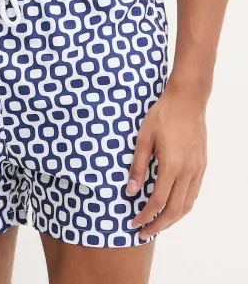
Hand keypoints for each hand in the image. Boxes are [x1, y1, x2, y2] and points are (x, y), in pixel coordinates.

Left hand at [127, 85, 206, 238]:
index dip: (145, 215)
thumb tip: (130, 190)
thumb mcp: (143, 138)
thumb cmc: (162, 115)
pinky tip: (172, 206)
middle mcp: (187, 171)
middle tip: (144, 231)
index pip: (157, 201)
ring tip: (157, 224)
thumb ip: (137, 166)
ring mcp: (197, 169)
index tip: (134, 222)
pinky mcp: (201, 164)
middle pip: (174, 210)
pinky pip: (193, 193)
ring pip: (187, 204)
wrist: (187, 100)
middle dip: (158, 224)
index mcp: (171, 165)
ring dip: (172, 219)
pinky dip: (182, 206)